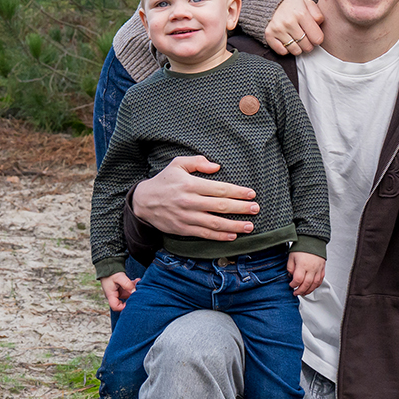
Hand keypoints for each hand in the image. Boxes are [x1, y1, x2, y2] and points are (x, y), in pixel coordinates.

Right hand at [100, 270, 136, 311]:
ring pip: (128, 294)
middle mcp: (114, 295)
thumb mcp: (119, 277)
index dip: (123, 307)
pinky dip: (133, 285)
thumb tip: (134, 291)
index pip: (115, 307)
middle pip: (124, 302)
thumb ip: (127, 284)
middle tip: (139, 291)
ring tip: (138, 282)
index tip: (131, 302)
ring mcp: (118, 292)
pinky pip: (129, 289)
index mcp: (111, 295)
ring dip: (134, 289)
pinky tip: (137, 280)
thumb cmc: (111, 272)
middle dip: (132, 297)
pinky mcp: (121, 288)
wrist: (108, 265)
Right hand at [132, 154, 257, 240]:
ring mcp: (186, 217)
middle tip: (256, 209)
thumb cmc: (164, 181)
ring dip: (234, 225)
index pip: (219, 189)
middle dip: (241, 208)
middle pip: (221, 206)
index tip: (251, 194)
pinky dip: (220, 236)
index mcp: (190, 184)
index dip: (237, 192)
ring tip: (249, 226)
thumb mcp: (177, 164)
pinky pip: (205, 234)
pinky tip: (232, 236)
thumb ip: (197, 162)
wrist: (143, 202)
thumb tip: (217, 167)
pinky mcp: (183, 229)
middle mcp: (190, 201)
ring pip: (215, 223)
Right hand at [264, 0, 324, 54]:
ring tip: (297, 39)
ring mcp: (278, 29)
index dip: (318, 39)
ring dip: (298, 48)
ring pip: (295, 51)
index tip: (315, 36)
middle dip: (309, 44)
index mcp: (301, 14)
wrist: (273, 3)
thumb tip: (319, 25)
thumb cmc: (294, 6)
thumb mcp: (308, 4)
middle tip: (305, 38)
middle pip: (307, 46)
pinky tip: (287, 41)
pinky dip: (286, 49)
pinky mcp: (269, 35)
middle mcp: (289, 22)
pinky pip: (282, 52)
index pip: (317, 38)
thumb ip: (318, 14)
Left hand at [287, 251, 324, 295]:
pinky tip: (312, 287)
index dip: (293, 285)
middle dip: (300, 291)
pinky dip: (316, 286)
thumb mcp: (291, 256)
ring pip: (314, 284)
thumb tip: (291, 276)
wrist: (313, 239)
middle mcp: (311, 268)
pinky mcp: (322, 268)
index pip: (298, 279)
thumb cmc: (302, 247)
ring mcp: (318, 269)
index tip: (291, 285)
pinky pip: (320, 280)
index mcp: (302, 265)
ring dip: (309, 290)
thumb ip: (290, 267)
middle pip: (306, 284)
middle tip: (296, 293)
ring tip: (303, 293)